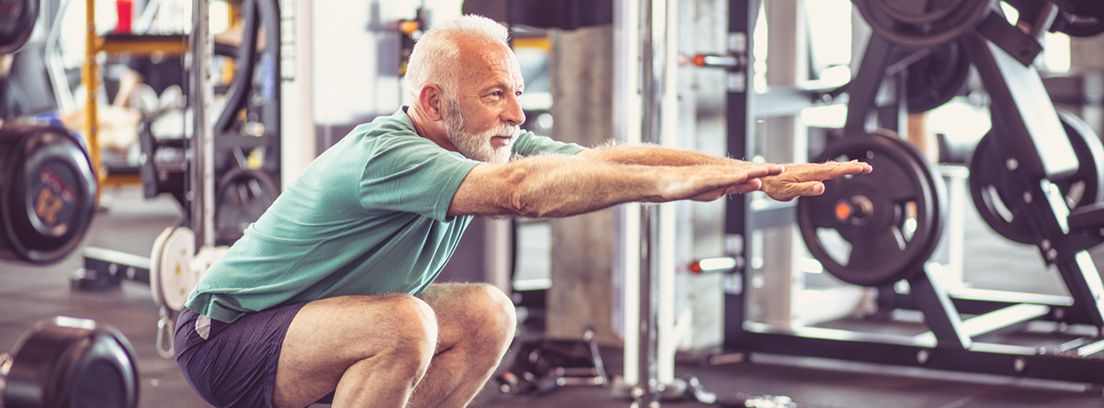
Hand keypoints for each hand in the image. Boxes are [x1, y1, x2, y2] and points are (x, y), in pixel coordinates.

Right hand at [661, 163, 783, 201]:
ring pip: (736, 173)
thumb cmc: (691, 186)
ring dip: (752, 171)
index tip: (781, 171)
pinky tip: (743, 176)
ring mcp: (713, 175)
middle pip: (746, 171)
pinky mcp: (703, 179)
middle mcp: (722, 173)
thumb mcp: (720, 190)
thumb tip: (757, 183)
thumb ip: (738, 186)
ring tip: (767, 170)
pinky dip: (733, 177)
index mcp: (727, 177)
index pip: (750, 174)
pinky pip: (720, 178)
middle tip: (781, 169)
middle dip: (764, 170)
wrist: (667, 182)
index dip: (765, 172)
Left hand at [761, 160, 872, 200]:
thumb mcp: (789, 192)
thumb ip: (806, 189)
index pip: (834, 171)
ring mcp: (809, 169)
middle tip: (868, 167)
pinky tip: (839, 169)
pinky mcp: (807, 171)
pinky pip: (825, 169)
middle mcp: (811, 169)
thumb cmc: (775, 186)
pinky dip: (836, 168)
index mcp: (810, 173)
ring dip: (846, 166)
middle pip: (836, 167)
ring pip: (831, 167)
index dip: (849, 170)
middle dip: (852, 167)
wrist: (764, 177)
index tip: (863, 168)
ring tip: (860, 166)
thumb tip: (822, 187)